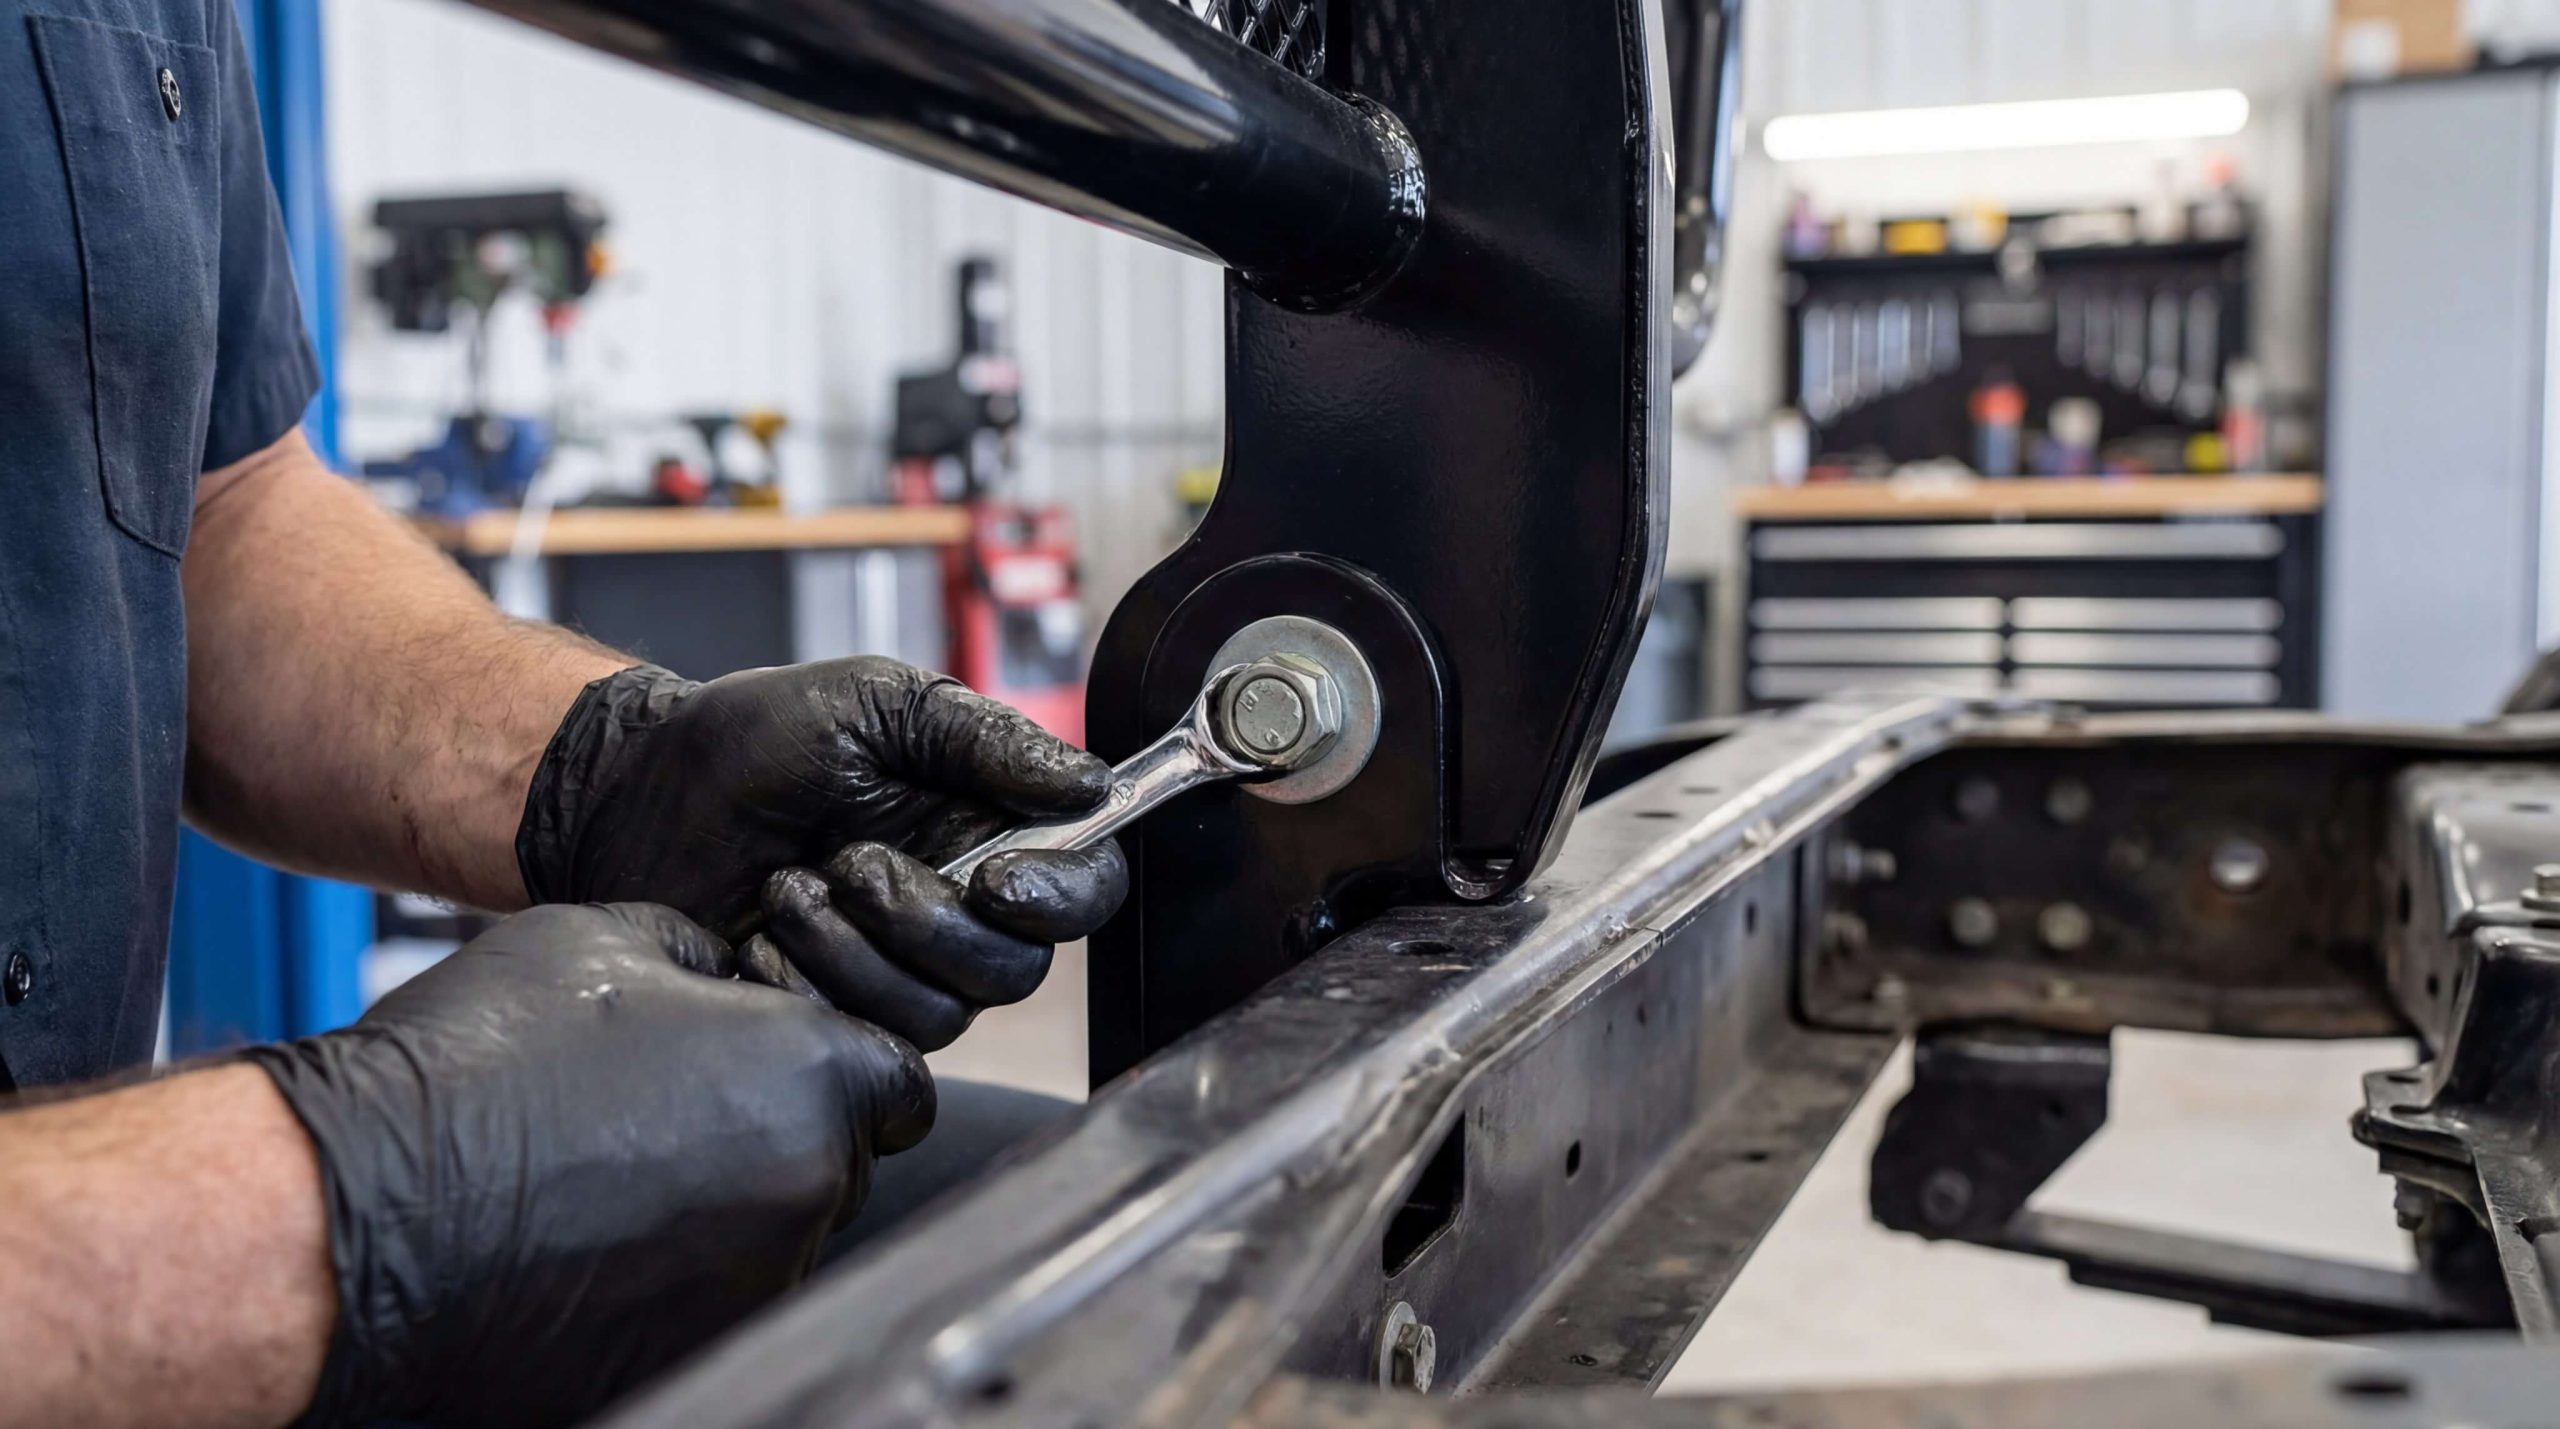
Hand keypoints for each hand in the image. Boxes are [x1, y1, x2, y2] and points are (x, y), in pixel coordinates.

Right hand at [245, 903, 931, 1427]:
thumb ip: (709, 957)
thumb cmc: (472, 1069)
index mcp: (810, 1077)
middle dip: (786, 1134)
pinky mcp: (698, 1351)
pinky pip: (719, 1302)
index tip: (790, 1067)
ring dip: (730, 1206)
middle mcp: (806, 1188)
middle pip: (843, 1161)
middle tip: (675, 1112)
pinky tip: (596, 1238)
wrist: (357, 1217)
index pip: (898, 1082)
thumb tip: (740, 984)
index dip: (844, 1068)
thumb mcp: (601, 939)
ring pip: (783, 1235)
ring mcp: (755, 1283)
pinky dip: (676, 1275)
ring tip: (615, 1172)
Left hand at [516, 660, 1127, 1044]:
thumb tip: (1091, 780)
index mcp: (989, 828)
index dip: (1062, 895)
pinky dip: (807, 986)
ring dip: (859, 951)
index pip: (1086, 887)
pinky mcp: (838, 1018)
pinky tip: (760, 941)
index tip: (998, 878)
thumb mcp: (876, 704)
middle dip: (932, 923)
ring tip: (789, 888)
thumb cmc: (753, 739)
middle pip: (1018, 968)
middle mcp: (961, 908)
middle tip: (853, 863)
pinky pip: (865, 1041)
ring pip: (944, 1014)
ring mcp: (901, 971)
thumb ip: (985, 737)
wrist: (638, 795)